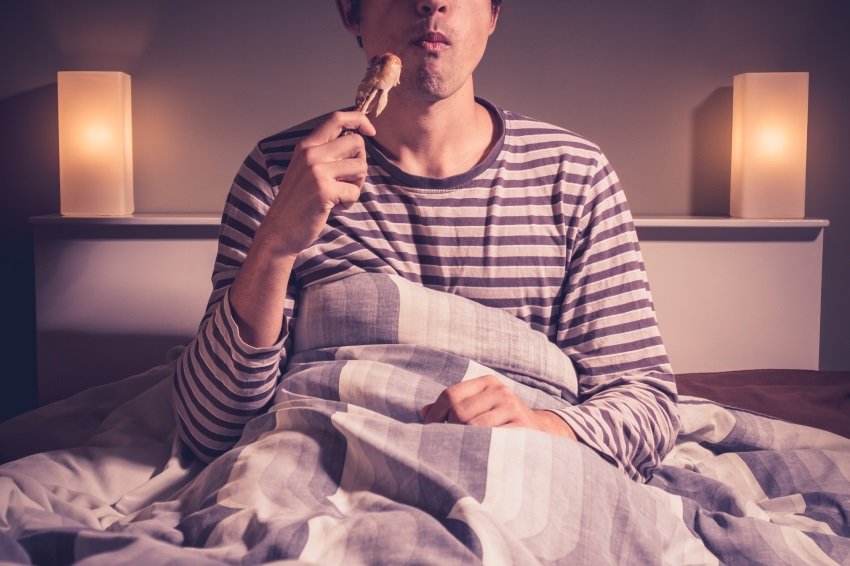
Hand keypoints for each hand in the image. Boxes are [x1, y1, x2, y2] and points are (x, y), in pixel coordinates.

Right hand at [253, 111, 376, 259]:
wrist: (279, 231)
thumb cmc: (297, 203)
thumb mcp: (306, 170)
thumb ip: (326, 154)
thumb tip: (357, 141)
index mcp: (306, 146)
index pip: (337, 118)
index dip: (359, 120)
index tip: (371, 131)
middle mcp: (311, 153)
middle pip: (357, 142)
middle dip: (360, 163)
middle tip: (347, 181)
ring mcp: (317, 171)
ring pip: (360, 167)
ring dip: (356, 185)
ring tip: (338, 196)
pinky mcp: (324, 190)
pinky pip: (355, 191)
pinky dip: (349, 202)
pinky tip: (333, 207)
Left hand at [421, 375, 575, 439]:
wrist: (543, 432)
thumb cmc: (502, 421)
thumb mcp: (481, 407)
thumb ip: (455, 407)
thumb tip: (423, 412)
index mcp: (487, 383)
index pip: (451, 394)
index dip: (435, 414)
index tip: (430, 429)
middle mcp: (500, 391)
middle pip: (459, 410)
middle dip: (448, 429)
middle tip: (446, 443)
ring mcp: (512, 408)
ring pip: (472, 426)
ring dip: (462, 440)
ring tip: (460, 449)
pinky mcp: (521, 428)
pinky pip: (490, 439)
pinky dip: (478, 447)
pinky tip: (476, 454)